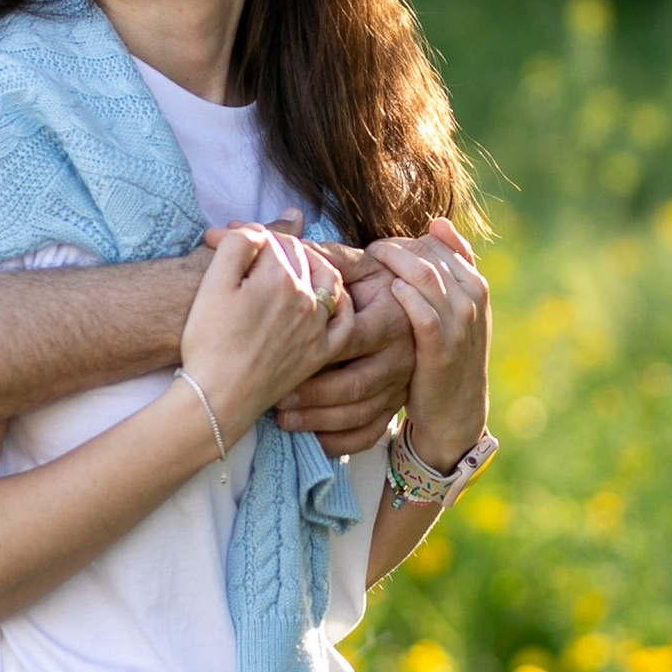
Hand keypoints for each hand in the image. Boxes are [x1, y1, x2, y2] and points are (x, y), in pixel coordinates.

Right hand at [181, 225, 351, 441]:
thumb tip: (254, 230)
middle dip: (272, 245)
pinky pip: (343, 322)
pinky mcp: (319, 353)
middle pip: (298, 254)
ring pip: (326, 279)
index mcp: (279, 275)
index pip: (268, 238)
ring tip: (287, 264)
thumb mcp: (212, 283)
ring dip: (310, 263)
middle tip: (244, 250)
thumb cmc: (208, 341)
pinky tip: (326, 299)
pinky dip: (340, 303)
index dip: (241, 235)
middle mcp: (306, 296)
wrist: (218, 396)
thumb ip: (237, 245)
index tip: (216, 241)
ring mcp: (317, 325)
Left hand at [274, 245, 417, 448]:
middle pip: (356, 383)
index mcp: (395, 314)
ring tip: (284, 419)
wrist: (431, 313)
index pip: (351, 337)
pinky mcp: (397, 409)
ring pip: (362, 412)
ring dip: (321, 420)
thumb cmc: (382, 286)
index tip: (277, 351)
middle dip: (314, 394)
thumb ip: (317, 253)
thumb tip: (239, 230)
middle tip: (276, 399)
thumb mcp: (360, 268)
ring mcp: (402, 384)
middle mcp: (403, 353)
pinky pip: (371, 433)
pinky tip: (313, 440)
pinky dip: (342, 441)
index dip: (315, 349)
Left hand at [370, 219, 490, 467]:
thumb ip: (448, 268)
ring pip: (424, 275)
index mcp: (475, 283)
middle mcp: (473, 297)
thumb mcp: (455, 309)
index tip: (377, 251)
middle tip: (364, 257)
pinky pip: (421, 311)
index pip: (435, 243)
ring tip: (365, 267)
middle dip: (392, 250)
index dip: (402, 241)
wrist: (457, 410)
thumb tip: (438, 222)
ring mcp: (461, 322)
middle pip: (427, 253)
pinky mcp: (443, 348)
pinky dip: (401, 297)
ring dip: (390, 265)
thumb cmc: (445, 355)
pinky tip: (383, 294)